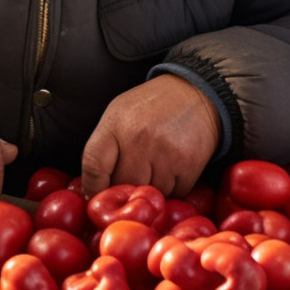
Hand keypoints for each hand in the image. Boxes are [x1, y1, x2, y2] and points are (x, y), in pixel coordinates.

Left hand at [80, 74, 219, 198]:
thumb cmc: (151, 107)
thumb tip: (92, 189)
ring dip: (150, 189)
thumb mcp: (119, 113)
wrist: (196, 94)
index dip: (93, 187)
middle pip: (122, 186)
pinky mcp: (189, 165)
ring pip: (148, 194)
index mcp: (116, 124)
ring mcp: (165, 153)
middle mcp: (139, 139)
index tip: (96, 196)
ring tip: (156, 164)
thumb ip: (104, 147)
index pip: (93, 167)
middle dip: (125, 189)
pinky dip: (172, 188)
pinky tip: (173, 166)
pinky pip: (174, 194)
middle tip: (133, 176)